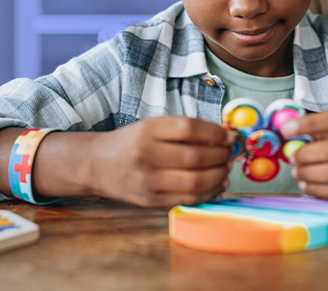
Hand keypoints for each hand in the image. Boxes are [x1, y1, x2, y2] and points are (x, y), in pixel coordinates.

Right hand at [85, 116, 235, 207]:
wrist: (97, 165)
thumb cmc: (131, 143)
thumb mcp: (151, 126)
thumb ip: (183, 130)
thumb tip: (223, 137)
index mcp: (147, 130)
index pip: (189, 128)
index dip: (216, 132)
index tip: (230, 135)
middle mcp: (145, 155)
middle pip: (195, 156)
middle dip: (221, 155)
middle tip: (231, 153)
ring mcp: (147, 181)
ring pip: (195, 181)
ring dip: (218, 175)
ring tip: (226, 168)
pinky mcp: (150, 201)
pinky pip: (187, 199)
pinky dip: (209, 193)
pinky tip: (217, 184)